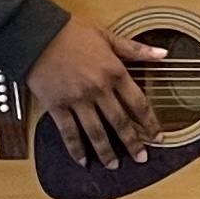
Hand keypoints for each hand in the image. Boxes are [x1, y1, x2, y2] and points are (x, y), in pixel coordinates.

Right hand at [28, 18, 160, 166]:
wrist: (37, 34)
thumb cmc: (72, 33)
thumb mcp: (107, 36)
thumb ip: (136, 49)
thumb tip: (163, 55)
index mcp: (114, 72)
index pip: (138, 103)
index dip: (150, 122)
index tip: (158, 136)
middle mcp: (99, 89)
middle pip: (120, 122)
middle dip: (133, 143)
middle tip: (141, 158)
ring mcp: (77, 99)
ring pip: (96, 131)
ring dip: (106, 151)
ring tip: (114, 165)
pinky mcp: (57, 106)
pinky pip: (69, 132)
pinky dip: (76, 149)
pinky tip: (83, 161)